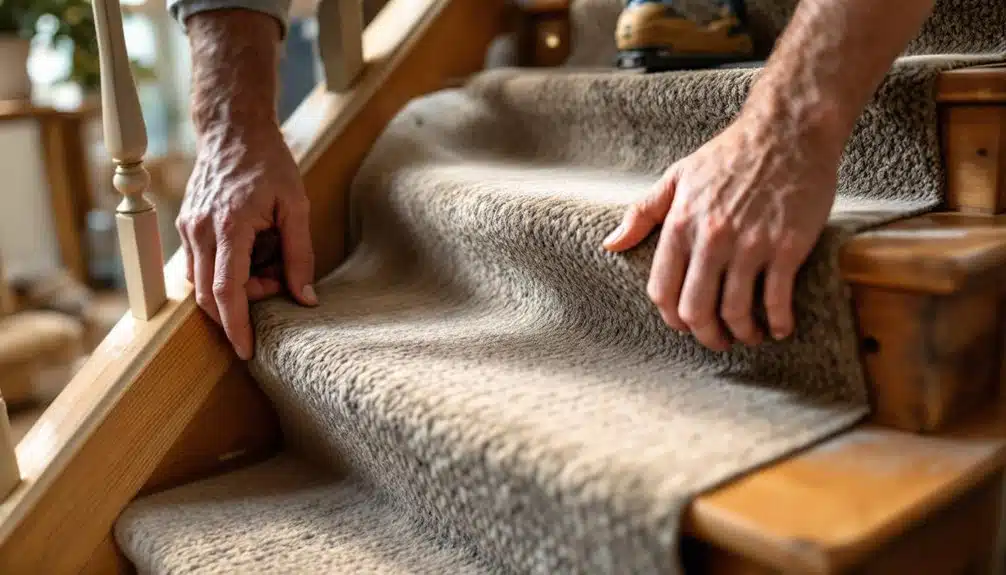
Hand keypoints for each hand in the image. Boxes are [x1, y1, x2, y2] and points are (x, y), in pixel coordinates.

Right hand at [177, 123, 316, 359]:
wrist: (233, 130)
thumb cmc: (269, 164)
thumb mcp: (297, 207)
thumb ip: (300, 255)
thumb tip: (305, 298)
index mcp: (229, 226)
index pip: (226, 292)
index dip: (236, 326)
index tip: (246, 351)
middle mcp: (200, 231)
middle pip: (211, 295)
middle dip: (243, 306)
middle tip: (276, 286)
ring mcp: (188, 228)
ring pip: (203, 283)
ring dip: (236, 289)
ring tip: (268, 262)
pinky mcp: (186, 225)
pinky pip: (201, 265)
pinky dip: (225, 272)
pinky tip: (252, 252)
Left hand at [602, 112, 840, 350]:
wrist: (787, 130)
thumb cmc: (730, 154)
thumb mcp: (677, 176)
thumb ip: (642, 213)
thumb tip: (611, 244)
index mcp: (681, 224)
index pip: (662, 291)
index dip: (672, 318)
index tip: (685, 325)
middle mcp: (712, 238)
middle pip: (696, 310)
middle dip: (706, 335)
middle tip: (718, 340)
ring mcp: (751, 244)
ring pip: (736, 311)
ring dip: (742, 333)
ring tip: (749, 334)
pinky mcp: (788, 245)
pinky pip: (776, 299)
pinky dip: (776, 322)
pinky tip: (778, 327)